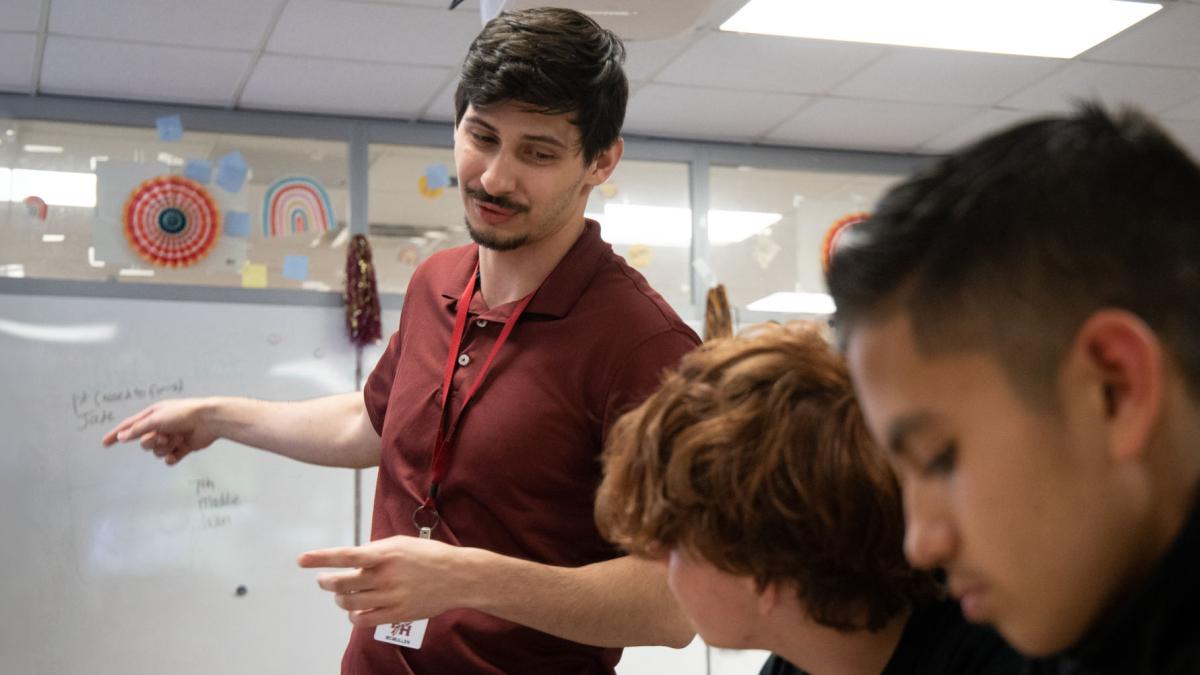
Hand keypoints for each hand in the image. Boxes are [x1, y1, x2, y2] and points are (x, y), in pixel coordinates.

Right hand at [101, 398, 218, 465]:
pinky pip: (169, 458)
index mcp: (154, 415)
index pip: (130, 426)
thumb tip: (122, 436)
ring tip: (177, 439)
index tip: (104, 443)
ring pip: (157, 451)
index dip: (117, 434)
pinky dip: (172, 457)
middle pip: (144, 443)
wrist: (209, 420)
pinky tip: (178, 452)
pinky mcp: (182, 447)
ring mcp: (172, 437)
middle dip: (152, 442)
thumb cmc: (184, 414)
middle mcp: (161, 426)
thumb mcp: (157, 419)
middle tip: (164, 436)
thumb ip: (138, 429)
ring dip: (165, 447)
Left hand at [298, 535, 477, 626]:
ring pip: (349, 603)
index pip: (345, 555)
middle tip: (324, 580)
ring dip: (339, 599)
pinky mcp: (396, 614)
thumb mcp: (401, 543)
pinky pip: (363, 620)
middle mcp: (385, 576)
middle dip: (326, 581)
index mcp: (385, 554)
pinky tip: (356, 610)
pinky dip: (354, 615)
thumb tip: (351, 559)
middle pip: (341, 584)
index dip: (320, 557)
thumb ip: (375, 550)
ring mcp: (390, 597)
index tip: (302, 559)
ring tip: (341, 594)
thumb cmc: (429, 556)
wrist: (458, 577)